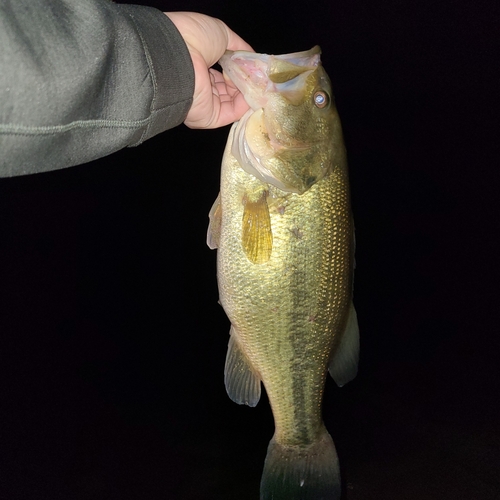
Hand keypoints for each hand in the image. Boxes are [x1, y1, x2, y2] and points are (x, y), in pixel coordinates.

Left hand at [165, 12, 252, 128]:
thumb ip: (238, 46)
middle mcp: (201, 86)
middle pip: (229, 88)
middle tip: (262, 77)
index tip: (255, 68)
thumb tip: (252, 57)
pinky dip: (245, 105)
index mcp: (200, 66)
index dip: (240, 70)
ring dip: (248, 93)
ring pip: (233, 101)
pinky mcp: (209, 117)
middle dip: (246, 82)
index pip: (223, 73)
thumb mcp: (221, 34)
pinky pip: (232, 113)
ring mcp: (205, 103)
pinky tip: (256, 94)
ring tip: (263, 83)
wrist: (177, 56)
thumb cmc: (194, 39)